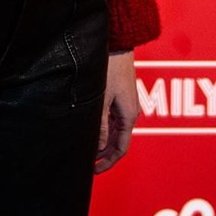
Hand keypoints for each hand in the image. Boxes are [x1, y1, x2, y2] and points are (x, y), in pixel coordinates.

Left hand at [95, 50, 139, 173]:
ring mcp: (124, 104)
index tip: (94, 170)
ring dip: (103, 141)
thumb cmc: (110, 69)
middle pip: (118, 141)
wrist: (118, 45)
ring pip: (115, 130)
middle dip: (104, 154)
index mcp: (129, 116)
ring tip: (86, 149)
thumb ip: (100, 125)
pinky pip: (112, 119)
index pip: (121, 148)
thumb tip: (99, 147)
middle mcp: (129, 112)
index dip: (109, 162)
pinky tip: (90, 129)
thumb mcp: (101, 100)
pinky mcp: (119, 96)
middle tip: (87, 163)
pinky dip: (103, 128)